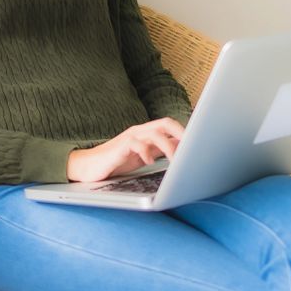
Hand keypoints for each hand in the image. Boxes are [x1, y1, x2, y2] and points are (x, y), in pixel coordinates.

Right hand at [66, 118, 185, 182]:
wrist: (89, 167)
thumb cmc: (117, 162)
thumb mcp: (144, 156)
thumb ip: (159, 150)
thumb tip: (182, 150)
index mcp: (147, 133)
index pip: (170, 126)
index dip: (186, 132)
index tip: (200, 142)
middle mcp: (140, 132)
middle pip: (165, 123)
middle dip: (181, 132)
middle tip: (193, 146)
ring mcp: (130, 138)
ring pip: (154, 133)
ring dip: (168, 146)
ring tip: (175, 159)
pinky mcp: (120, 147)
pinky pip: (136, 144)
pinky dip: (146, 152)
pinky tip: (150, 161)